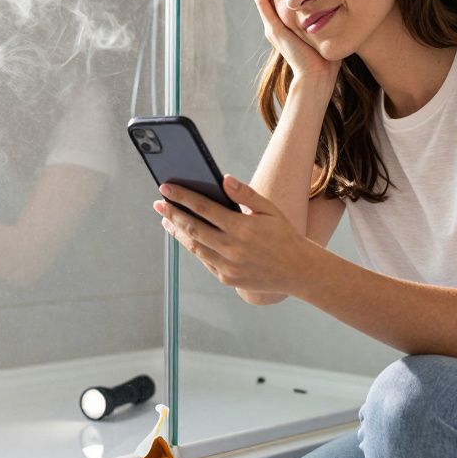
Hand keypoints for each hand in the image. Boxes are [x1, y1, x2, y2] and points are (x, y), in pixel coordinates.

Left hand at [152, 174, 316, 295]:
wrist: (298, 271)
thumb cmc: (283, 236)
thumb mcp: (269, 210)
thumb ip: (245, 194)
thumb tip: (223, 178)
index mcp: (242, 228)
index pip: (204, 208)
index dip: (182, 197)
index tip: (166, 187)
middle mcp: (232, 248)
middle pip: (193, 228)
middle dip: (172, 213)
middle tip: (158, 203)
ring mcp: (228, 266)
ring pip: (195, 246)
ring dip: (178, 232)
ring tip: (166, 219)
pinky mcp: (226, 279)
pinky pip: (204, 260)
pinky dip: (193, 247)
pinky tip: (185, 236)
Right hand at [250, 0, 337, 84]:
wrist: (317, 78)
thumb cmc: (326, 61)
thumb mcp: (327, 34)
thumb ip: (330, 22)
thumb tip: (345, 7)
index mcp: (287, 28)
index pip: (279, 1)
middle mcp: (276, 27)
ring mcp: (273, 28)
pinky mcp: (274, 30)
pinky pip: (262, 4)